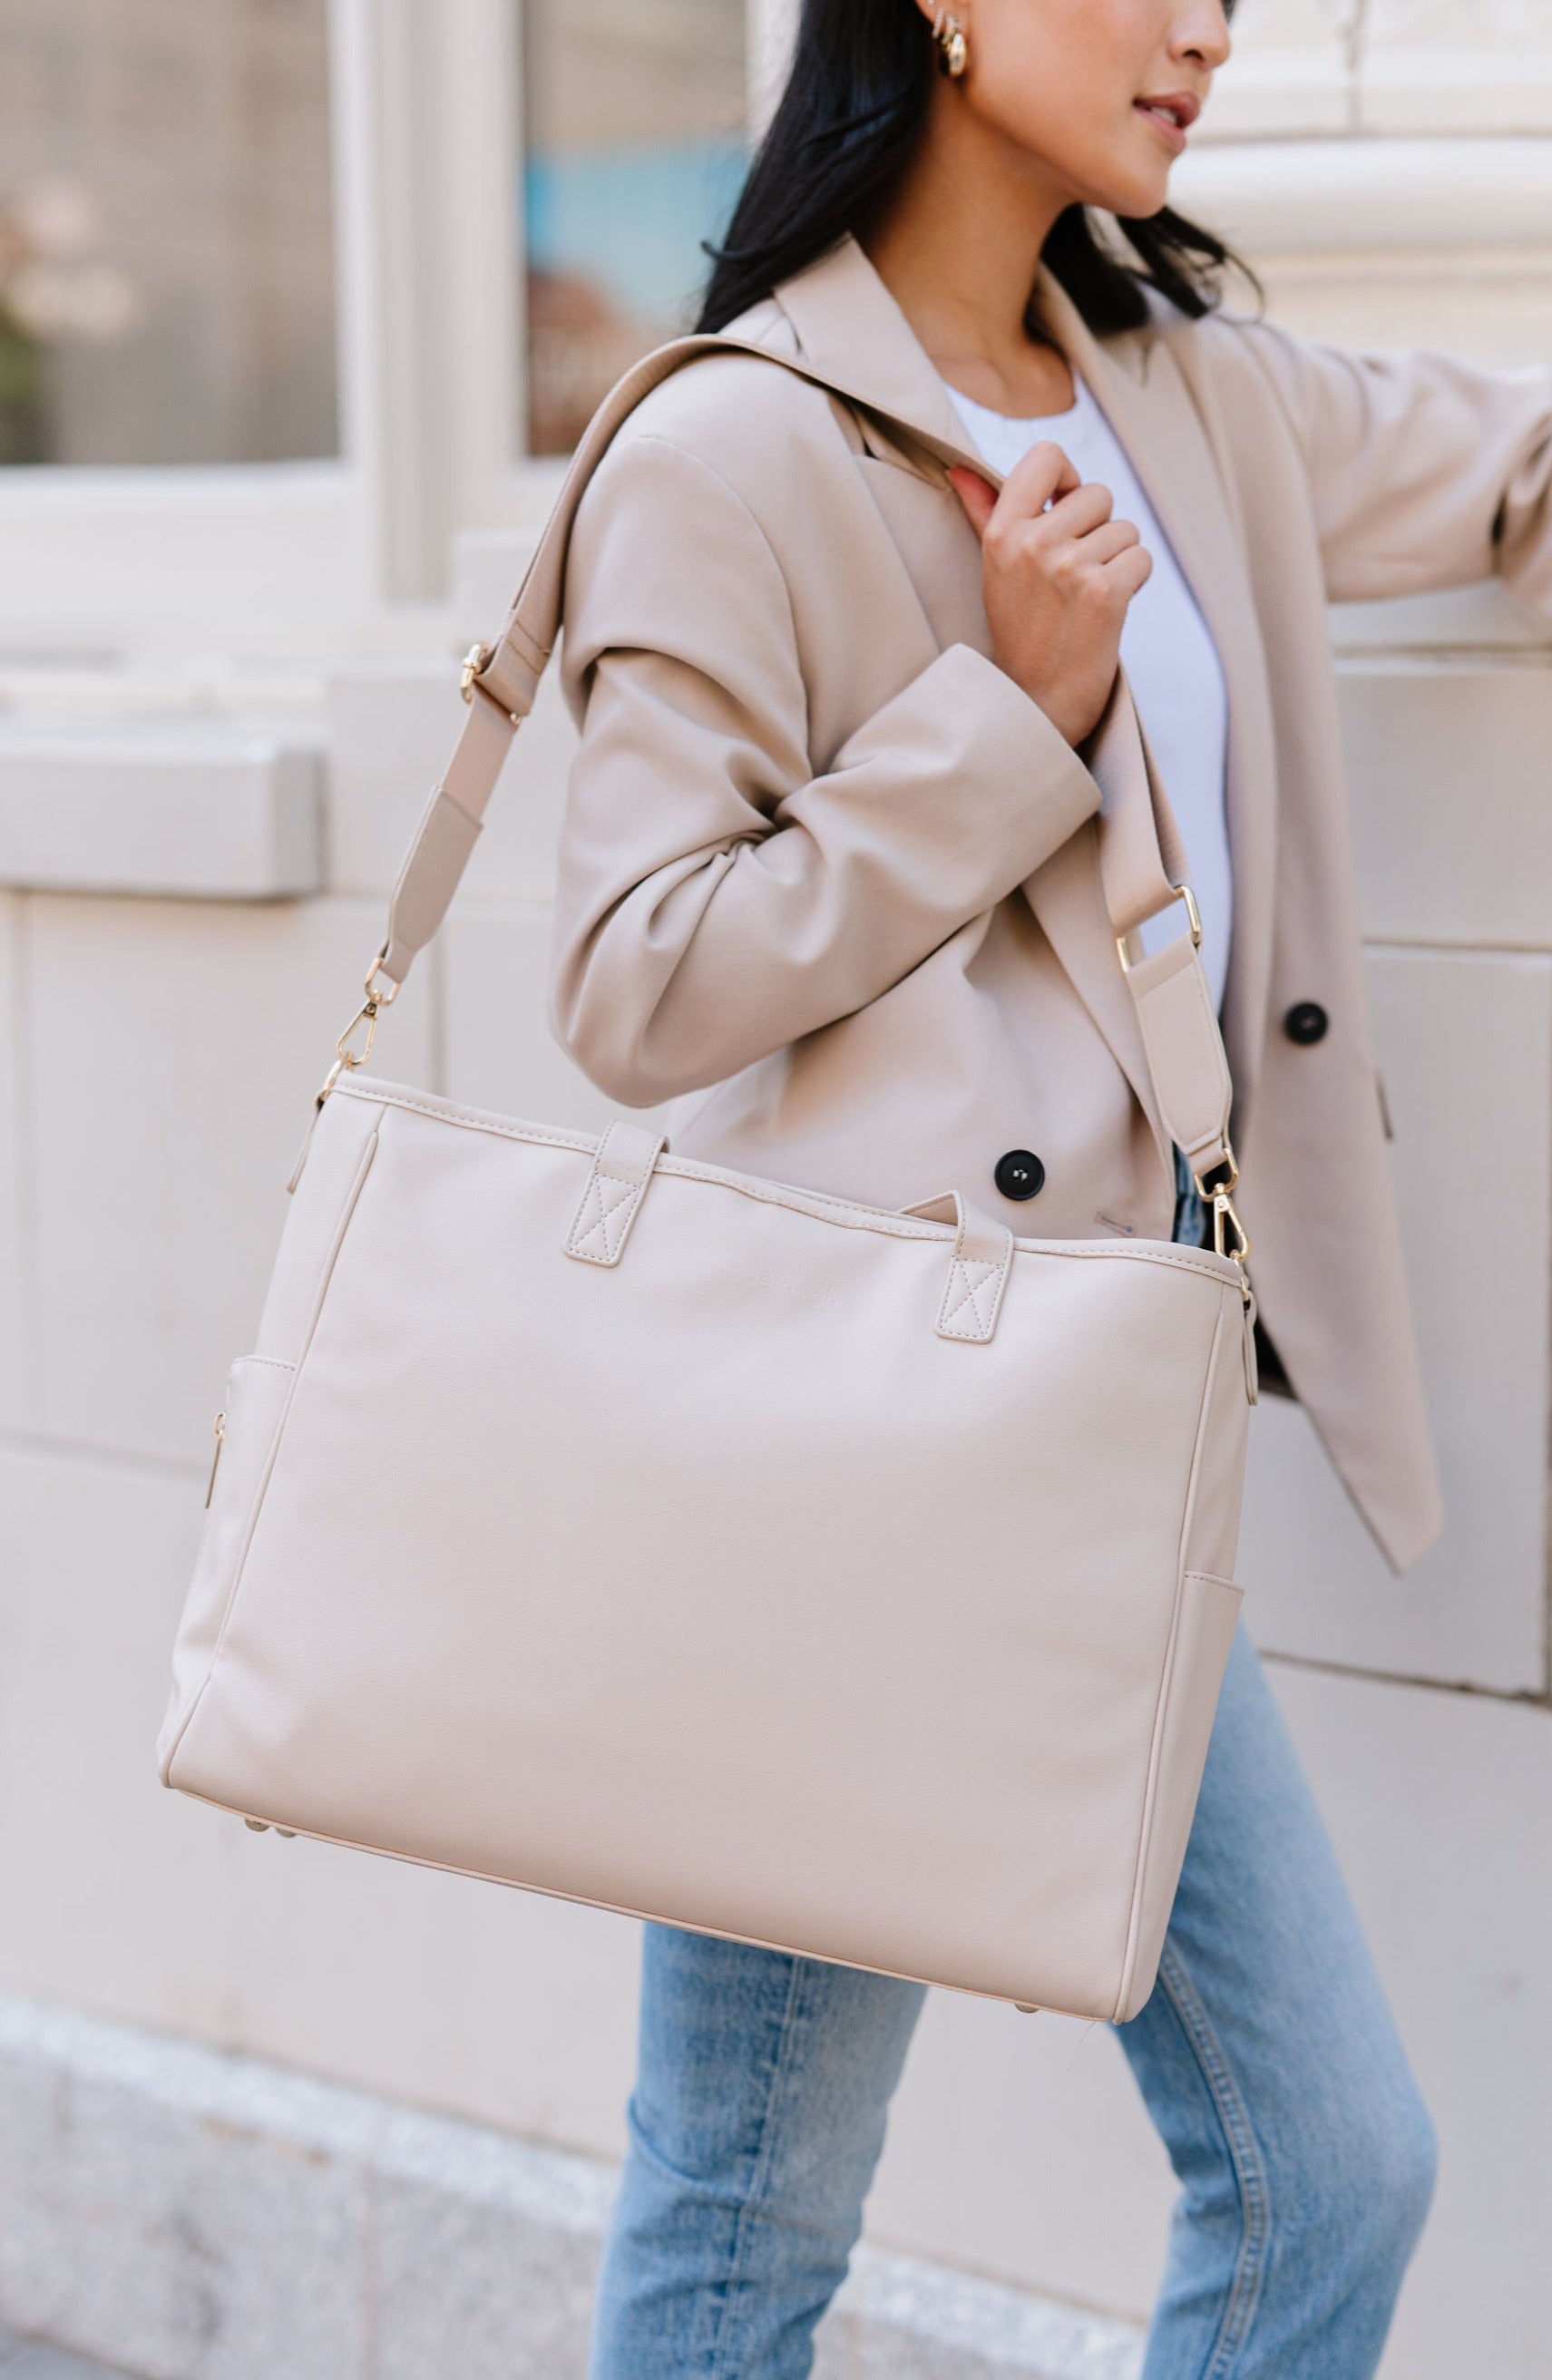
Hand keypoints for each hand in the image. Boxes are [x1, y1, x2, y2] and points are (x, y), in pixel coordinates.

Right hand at [949, 444, 1151, 747]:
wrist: (1038, 701)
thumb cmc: (1020, 630)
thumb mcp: (994, 568)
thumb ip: (984, 513)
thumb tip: (959, 472)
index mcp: (1002, 532)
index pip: (1047, 456)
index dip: (1068, 479)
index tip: (1065, 510)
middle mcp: (1033, 544)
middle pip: (1099, 494)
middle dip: (1099, 530)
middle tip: (1074, 576)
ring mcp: (1068, 568)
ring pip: (1126, 529)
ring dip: (1117, 561)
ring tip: (1086, 598)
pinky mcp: (1105, 593)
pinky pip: (1141, 559)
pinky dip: (1134, 583)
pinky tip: (1107, 611)